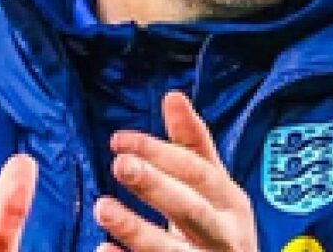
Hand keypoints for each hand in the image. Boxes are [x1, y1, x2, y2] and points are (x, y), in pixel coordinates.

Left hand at [94, 91, 257, 251]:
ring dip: (136, 230)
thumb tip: (173, 96)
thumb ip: (192, 143)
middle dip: (157, 187)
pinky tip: (102, 249)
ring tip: (102, 207)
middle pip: (191, 210)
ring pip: (172, 251)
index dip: (160, 153)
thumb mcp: (213, 184)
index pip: (197, 172)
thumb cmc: (220, 224)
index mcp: (230, 202)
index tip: (118, 140)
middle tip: (120, 165)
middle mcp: (224, 235)